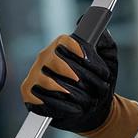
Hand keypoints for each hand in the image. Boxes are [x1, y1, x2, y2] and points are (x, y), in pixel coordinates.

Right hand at [20, 31, 137, 137]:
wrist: (94, 110)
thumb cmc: (99, 83)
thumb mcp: (108, 59)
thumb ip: (104, 40)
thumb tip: (96, 26)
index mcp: (60, 47)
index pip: (63, 42)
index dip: (76, 50)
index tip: (88, 61)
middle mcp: (44, 58)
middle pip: (56, 61)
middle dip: (79, 77)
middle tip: (94, 89)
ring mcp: (34, 76)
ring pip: (49, 81)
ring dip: (71, 93)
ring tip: (85, 101)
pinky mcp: (29, 95)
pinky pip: (40, 99)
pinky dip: (60, 106)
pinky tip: (74, 109)